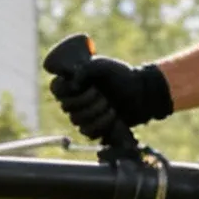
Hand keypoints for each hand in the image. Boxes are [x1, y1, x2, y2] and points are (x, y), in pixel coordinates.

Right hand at [47, 52, 172, 141]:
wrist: (142, 92)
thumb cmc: (122, 76)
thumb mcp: (103, 66)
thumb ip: (85, 69)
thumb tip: (72, 85)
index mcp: (75, 82)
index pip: (56, 89)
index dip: (65, 90)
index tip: (79, 86)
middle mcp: (76, 99)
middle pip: (66, 107)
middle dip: (85, 101)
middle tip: (100, 93)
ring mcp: (85, 114)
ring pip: (76, 121)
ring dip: (95, 113)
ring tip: (110, 105)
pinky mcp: (95, 127)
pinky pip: (88, 132)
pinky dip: (101, 124)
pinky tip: (113, 116)